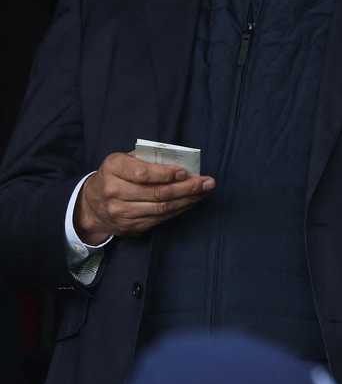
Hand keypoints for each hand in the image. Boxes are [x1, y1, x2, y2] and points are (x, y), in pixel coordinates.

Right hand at [73, 152, 214, 244]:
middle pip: (156, 193)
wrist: (92, 204)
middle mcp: (113, 190)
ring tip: (204, 192)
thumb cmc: (117, 175)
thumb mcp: (125, 160)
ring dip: (187, 200)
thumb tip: (181, 161)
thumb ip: (148, 158)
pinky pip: (160, 219)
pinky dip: (179, 210)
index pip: (142, 174)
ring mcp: (120, 211)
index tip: (185, 172)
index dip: (166, 174)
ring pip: (161, 208)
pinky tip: (191, 202)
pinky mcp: (129, 226)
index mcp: (113, 168)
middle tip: (207, 182)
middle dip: (186, 188)